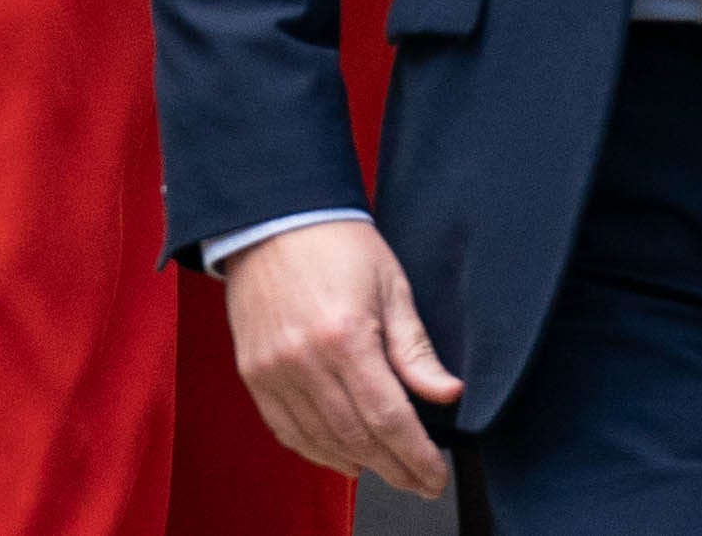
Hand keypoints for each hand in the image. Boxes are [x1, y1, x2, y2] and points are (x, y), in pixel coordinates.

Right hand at [224, 219, 463, 498]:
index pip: (389, 418)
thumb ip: (415, 349)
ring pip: (321, 441)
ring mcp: (273, 371)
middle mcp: (305, 362)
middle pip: (357, 438)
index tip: (435, 477)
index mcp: (345, 337)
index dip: (415, 456)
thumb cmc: (338, 245)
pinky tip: (343, 457)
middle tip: (420, 482)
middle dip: (394, 468)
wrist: (273, 219)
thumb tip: (447, 394)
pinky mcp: (254, 374)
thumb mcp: (391, 287)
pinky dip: (317, 451)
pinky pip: (286, 430)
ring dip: (359, 464)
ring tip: (389, 471)